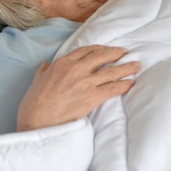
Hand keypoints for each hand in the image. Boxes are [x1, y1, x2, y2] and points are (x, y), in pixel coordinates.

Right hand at [16, 45, 139, 131]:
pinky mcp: (92, 98)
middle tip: (125, 52)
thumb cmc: (33, 104)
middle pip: (101, 56)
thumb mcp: (36, 81)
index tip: (106, 49)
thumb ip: (43, 71)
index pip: (85, 50)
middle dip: (116, 53)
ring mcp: (85, 83)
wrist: (37, 122)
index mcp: (62, 63)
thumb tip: (45, 66)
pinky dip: (124, 85)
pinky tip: (132, 83)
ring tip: (136, 64)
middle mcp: (76, 69)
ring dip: (126, 67)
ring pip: (110, 71)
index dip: (99, 48)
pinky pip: (113, 88)